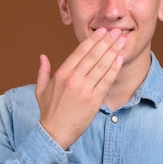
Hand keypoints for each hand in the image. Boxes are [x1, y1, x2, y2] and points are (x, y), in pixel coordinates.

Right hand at [35, 28, 125, 149]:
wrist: (55, 133)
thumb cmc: (49, 112)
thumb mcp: (40, 90)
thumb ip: (43, 72)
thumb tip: (43, 56)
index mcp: (61, 74)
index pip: (79, 52)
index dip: (92, 40)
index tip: (101, 32)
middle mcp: (73, 79)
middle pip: (93, 55)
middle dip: (106, 41)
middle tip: (117, 31)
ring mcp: (84, 89)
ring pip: (102, 65)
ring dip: (113, 50)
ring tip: (121, 40)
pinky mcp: (94, 100)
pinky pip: (107, 80)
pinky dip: (114, 68)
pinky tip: (120, 58)